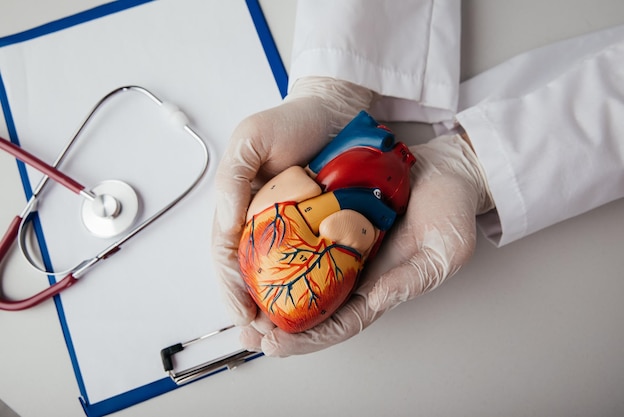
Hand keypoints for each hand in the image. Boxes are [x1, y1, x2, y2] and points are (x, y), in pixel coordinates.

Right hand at [212, 77, 373, 325]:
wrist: (335, 110)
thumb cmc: (291, 120)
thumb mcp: (250, 138)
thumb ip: (232, 178)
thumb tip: (227, 224)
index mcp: (240, 207)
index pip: (227, 257)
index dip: (231, 290)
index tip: (242, 318)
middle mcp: (263, 223)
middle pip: (250, 276)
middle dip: (252, 310)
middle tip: (261, 339)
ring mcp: (292, 227)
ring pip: (280, 277)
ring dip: (279, 309)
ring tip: (285, 338)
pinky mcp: (322, 227)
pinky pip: (313, 263)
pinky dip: (310, 289)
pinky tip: (313, 310)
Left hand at [240, 133, 493, 355]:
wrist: (445, 170)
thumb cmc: (451, 211)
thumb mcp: (444, 250)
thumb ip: (412, 278)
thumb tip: (376, 298)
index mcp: (380, 288)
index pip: (339, 324)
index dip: (306, 339)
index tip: (274, 344)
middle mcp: (356, 273)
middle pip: (312, 310)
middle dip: (278, 327)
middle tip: (247, 332)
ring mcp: (343, 249)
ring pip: (301, 280)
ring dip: (271, 295)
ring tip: (241, 305)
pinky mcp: (333, 222)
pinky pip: (302, 243)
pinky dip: (279, 255)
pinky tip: (254, 259)